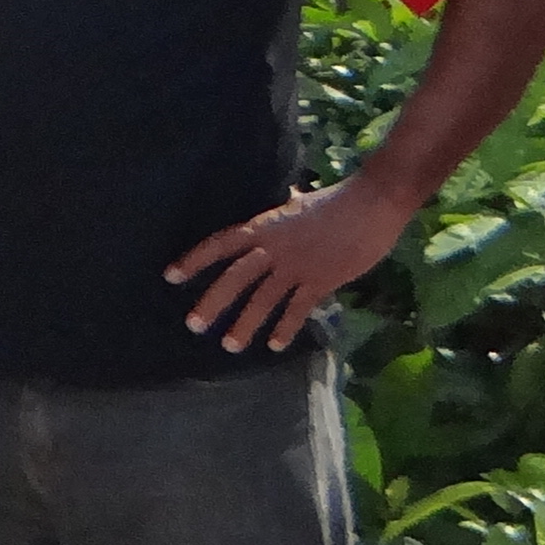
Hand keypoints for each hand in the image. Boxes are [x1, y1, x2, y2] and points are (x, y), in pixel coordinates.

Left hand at [164, 177, 412, 350]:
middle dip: (213, 302)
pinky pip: (297, 308)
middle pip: (235, 277)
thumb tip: (284, 199)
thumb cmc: (338, 200)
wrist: (373, 202)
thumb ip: (285, 210)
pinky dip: (285, 327)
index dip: (195, 260)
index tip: (171, 277)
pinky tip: (275, 345)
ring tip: (229, 345)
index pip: (221, 244)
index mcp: (265, 225)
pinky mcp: (322, 279)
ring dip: (245, 324)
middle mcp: (274, 246)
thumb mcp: (300, 203)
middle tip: (194, 325)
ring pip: (263, 299)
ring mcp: (297, 264)